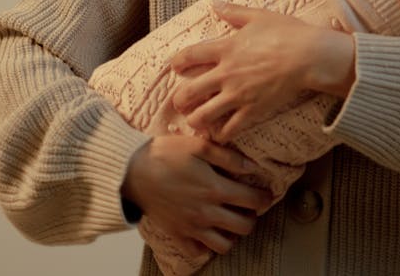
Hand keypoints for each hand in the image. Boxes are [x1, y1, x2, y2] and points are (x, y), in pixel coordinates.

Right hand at [121, 132, 270, 254]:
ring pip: (224, 245)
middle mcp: (206, 213)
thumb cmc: (166, 154)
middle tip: (249, 206)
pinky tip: (209, 231)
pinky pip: (198, 252)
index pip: (252, 201)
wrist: (133, 170)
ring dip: (232, 234)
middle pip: (244, 227)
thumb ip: (229, 158)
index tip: (266, 193)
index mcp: (215, 189)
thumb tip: (253, 166)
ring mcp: (191, 227)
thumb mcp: (199, 146)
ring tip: (230, 219)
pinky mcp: (177, 235)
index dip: (264, 198)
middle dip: (252, 217)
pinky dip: (207, 246)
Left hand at [170, 2, 355, 140]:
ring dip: (196, 120)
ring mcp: (238, 95)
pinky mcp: (252, 110)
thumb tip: (215, 3)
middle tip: (181, 101)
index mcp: (226, 48)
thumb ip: (234, 12)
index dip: (177, 62)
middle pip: (188, 93)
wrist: (309, 56)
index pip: (189, 56)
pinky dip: (221, 134)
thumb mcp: (258, 16)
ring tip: (197, 120)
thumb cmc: (286, 32)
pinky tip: (220, 132)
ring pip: (203, 116)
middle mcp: (226, 74)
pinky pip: (229, 130)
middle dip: (179, 100)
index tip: (175, 66)